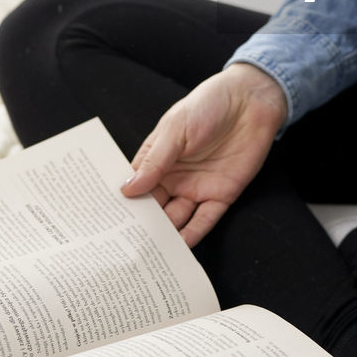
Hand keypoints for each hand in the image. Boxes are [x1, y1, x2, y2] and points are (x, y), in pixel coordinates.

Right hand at [122, 62, 287, 246]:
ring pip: (176, 219)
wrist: (251, 99)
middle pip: (154, 209)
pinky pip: (204, 220)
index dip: (122, 206)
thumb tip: (127, 190)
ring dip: (164, 237)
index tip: (105, 228)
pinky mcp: (222, 195)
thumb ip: (155, 161)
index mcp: (157, 159)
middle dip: (141, 228)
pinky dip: (192, 236)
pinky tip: (179, 250)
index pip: (135, 188)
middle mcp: (174, 178)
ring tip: (148, 257)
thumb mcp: (175, 129)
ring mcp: (197, 188)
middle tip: (123, 250)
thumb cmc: (208, 104)